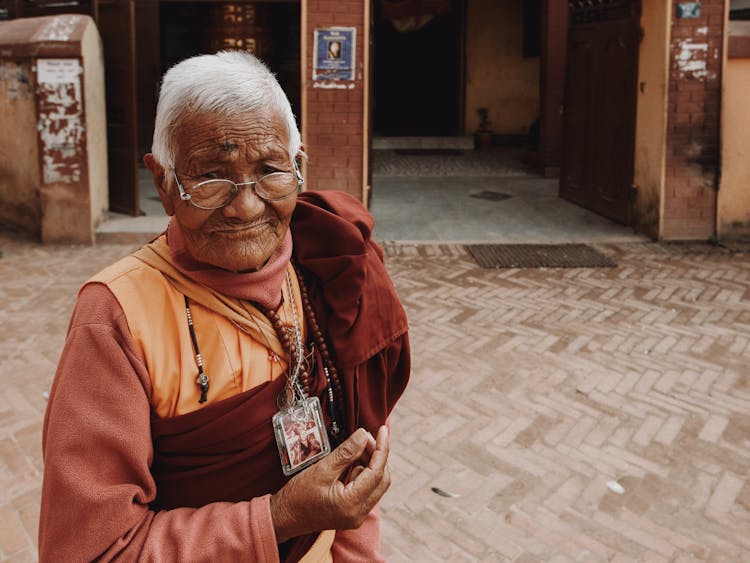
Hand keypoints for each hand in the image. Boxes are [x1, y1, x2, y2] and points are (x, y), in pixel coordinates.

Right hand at [270, 425, 389, 541]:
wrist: (282, 518)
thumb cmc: (297, 496)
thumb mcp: (322, 469)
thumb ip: (346, 452)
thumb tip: (364, 435)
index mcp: (352, 504)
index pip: (377, 472)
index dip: (382, 448)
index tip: (383, 429)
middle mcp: (358, 514)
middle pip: (381, 479)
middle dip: (377, 456)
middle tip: (365, 437)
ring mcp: (356, 516)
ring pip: (376, 484)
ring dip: (370, 464)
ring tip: (357, 447)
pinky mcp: (352, 513)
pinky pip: (366, 490)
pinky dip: (363, 473)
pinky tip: (352, 461)